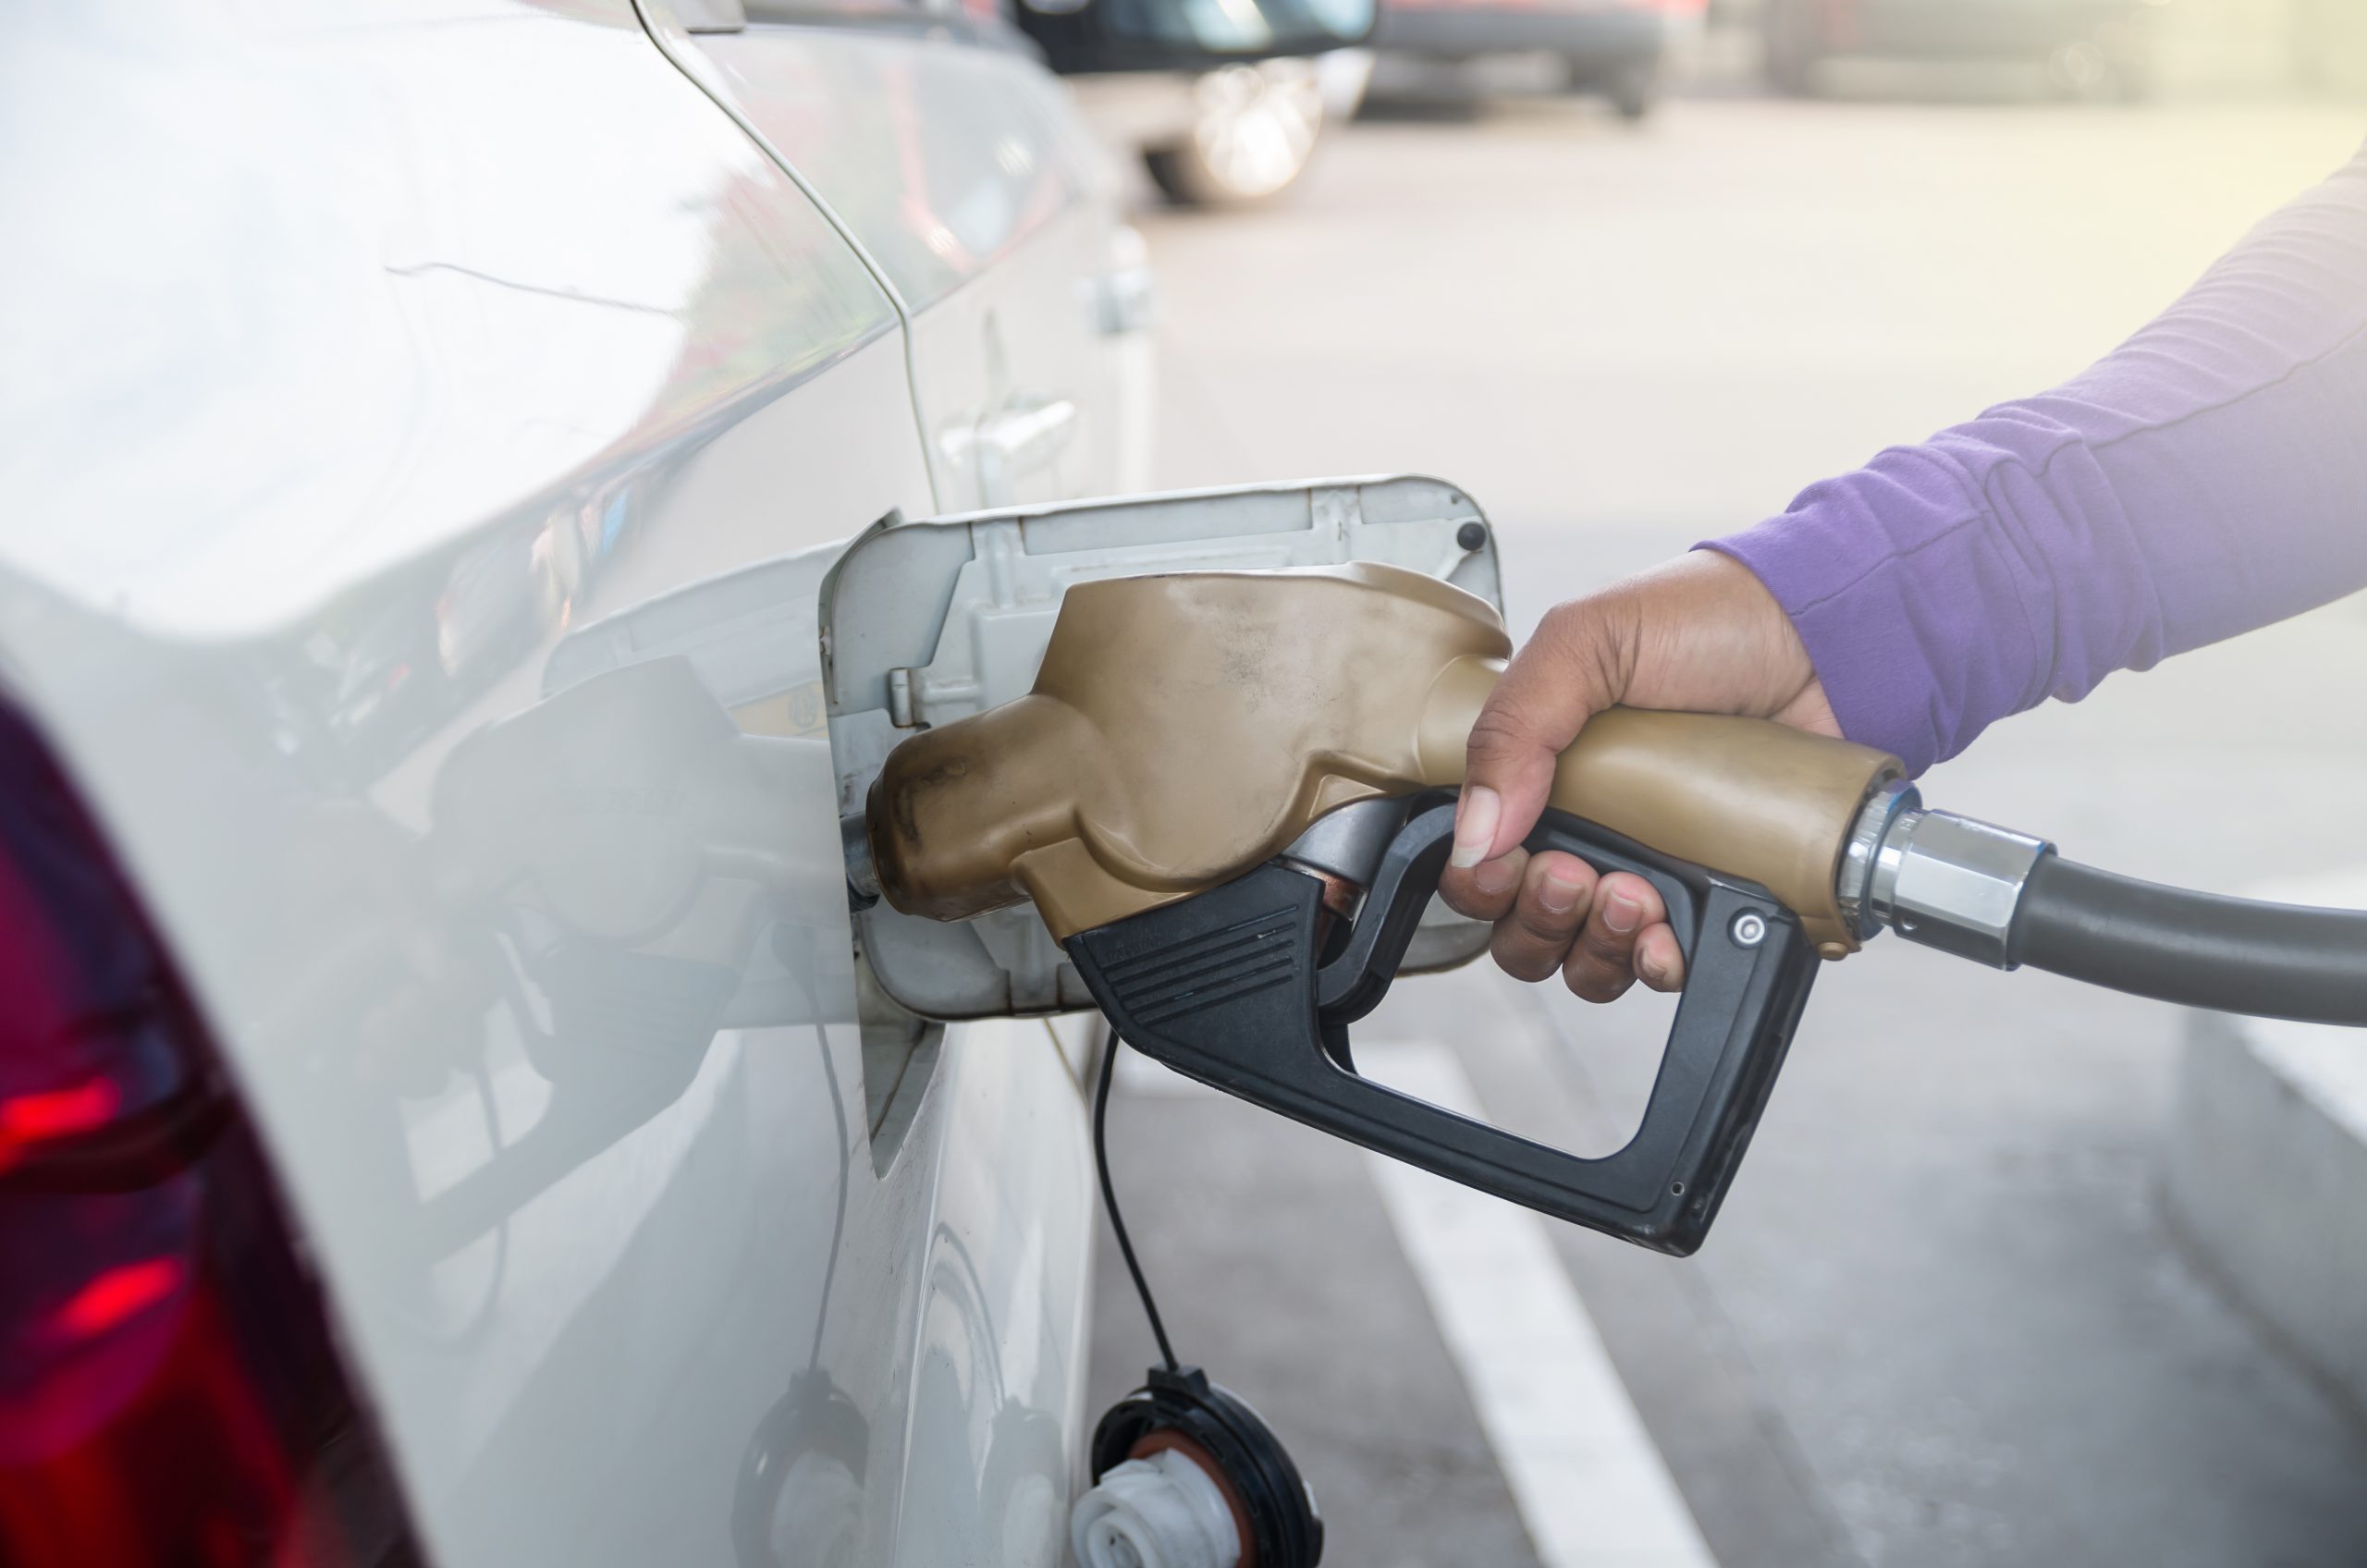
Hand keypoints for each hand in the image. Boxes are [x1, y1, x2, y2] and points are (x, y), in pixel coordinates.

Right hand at [1437, 551, 1838, 999]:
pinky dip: (1659, 966)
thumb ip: (1514, 729)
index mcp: (1543, 777)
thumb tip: (1475, 837)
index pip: (1480, 864)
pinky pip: (1668, 967)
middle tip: (1575, 872)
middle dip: (1538, 918)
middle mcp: (1591, 833)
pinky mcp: (1719, 900)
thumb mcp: (1585, 644)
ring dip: (1595, 946)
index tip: (1512, 862)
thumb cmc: (1709, 622)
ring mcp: (1655, 872)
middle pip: (1523, 928)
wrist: (1827, 638)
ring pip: (1587, 961)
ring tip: (1636, 894)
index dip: (1482, 883)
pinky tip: (1672, 934)